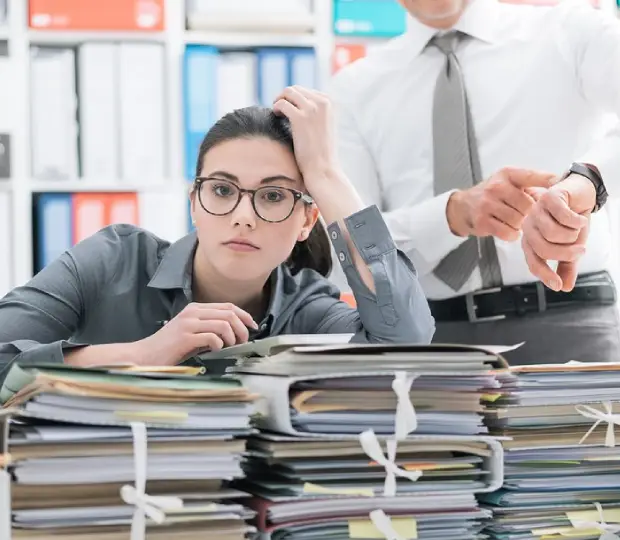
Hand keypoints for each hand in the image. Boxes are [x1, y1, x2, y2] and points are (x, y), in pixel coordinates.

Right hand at [136, 303, 257, 364]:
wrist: (145, 355)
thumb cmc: (170, 347)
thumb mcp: (192, 333)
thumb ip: (210, 329)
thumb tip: (235, 333)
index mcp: (195, 308)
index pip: (228, 306)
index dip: (244, 315)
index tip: (252, 326)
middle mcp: (193, 312)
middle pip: (229, 313)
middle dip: (242, 327)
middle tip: (243, 341)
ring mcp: (188, 323)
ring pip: (223, 323)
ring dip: (232, 337)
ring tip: (229, 347)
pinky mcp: (185, 337)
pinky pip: (212, 337)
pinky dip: (219, 344)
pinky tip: (216, 350)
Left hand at [273, 85, 338, 185]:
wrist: (323, 168)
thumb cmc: (322, 152)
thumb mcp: (324, 126)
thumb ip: (316, 113)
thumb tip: (297, 104)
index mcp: (330, 102)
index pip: (306, 91)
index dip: (294, 99)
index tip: (289, 109)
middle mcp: (323, 102)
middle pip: (296, 89)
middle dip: (285, 98)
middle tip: (279, 110)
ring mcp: (312, 109)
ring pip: (288, 93)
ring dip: (279, 100)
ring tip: (276, 112)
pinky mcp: (300, 118)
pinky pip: (282, 104)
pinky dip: (276, 107)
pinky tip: (275, 116)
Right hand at [447, 167, 558, 240]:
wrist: (463, 206)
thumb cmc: (493, 195)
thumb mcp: (509, 181)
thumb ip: (532, 183)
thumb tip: (560, 187)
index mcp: (507, 174)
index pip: (532, 176)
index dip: (549, 181)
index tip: (561, 185)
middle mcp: (496, 187)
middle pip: (528, 205)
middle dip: (529, 213)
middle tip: (522, 213)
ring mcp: (487, 204)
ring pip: (519, 220)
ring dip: (519, 224)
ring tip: (512, 220)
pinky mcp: (482, 221)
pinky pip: (508, 232)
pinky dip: (511, 234)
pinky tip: (506, 228)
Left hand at [521, 173, 594, 291]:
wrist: (582, 193)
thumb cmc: (572, 220)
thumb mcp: (572, 246)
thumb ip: (567, 265)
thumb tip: (566, 287)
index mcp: (531, 240)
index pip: (533, 261)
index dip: (545, 274)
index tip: (558, 285)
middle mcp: (529, 227)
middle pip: (544, 249)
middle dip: (566, 253)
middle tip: (580, 249)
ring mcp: (537, 211)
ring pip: (553, 233)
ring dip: (572, 234)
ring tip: (577, 228)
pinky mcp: (549, 198)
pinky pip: (563, 217)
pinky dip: (577, 221)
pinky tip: (580, 218)